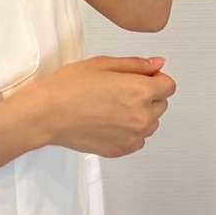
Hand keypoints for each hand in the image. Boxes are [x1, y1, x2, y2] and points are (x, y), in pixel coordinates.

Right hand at [30, 55, 175, 157]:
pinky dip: (129, 131)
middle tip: (119, 90)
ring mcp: (133, 137)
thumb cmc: (69, 86)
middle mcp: (142, 117)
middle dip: (148, 95)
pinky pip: (138, 139)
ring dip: (140, 114)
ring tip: (112, 106)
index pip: (169, 85)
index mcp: (140, 91)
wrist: (46, 115)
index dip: (154, 78)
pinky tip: (108, 121)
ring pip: (151, 123)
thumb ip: (135, 65)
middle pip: (161, 104)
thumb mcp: (103, 64)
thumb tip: (158, 65)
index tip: (138, 77)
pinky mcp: (122, 150)